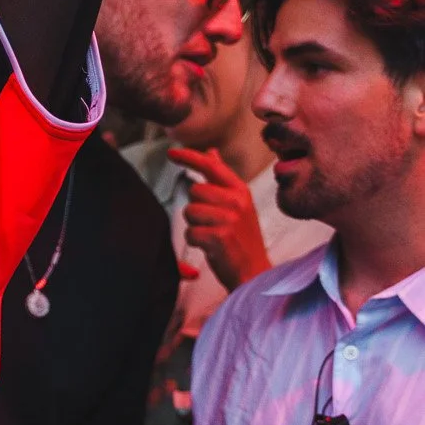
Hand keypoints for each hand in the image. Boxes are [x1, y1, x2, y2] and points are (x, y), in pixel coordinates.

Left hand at [170, 147, 270, 291]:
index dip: (188, 156)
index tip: (170, 151)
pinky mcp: (220, 237)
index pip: (210, 166)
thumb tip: (211, 153)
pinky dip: (195, 242)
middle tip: (213, 223)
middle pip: (194, 191)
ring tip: (213, 235)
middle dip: (196, 207)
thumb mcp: (238, 204)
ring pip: (190, 211)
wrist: (255, 273)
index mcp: (240, 190)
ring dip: (195, 226)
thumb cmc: (242, 239)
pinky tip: (210, 247)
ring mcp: (229, 219)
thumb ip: (222, 178)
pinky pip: (190, 232)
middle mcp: (236, 201)